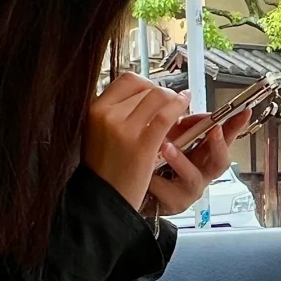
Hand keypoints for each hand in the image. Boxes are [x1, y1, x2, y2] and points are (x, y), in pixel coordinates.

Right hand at [83, 74, 188, 210]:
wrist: (101, 199)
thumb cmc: (103, 169)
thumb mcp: (97, 133)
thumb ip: (114, 114)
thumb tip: (139, 98)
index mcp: (95, 109)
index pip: (127, 80)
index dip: (146, 84)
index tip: (154, 93)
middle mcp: (108, 115)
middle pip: (144, 87)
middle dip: (162, 92)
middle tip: (171, 101)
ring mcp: (124, 129)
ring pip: (158, 96)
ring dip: (174, 98)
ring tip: (181, 102)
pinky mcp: (142, 145)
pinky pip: (165, 116)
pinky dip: (179, 107)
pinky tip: (185, 106)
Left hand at [146, 106, 253, 215]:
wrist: (136, 191)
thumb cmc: (156, 162)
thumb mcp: (170, 136)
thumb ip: (181, 123)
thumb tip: (187, 101)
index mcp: (204, 155)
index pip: (225, 139)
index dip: (235, 126)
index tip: (244, 112)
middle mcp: (202, 173)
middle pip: (220, 162)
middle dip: (219, 145)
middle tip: (214, 129)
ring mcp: (190, 190)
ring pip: (192, 176)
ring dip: (180, 160)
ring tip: (166, 146)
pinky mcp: (174, 203)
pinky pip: (165, 189)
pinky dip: (155, 179)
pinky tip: (145, 173)